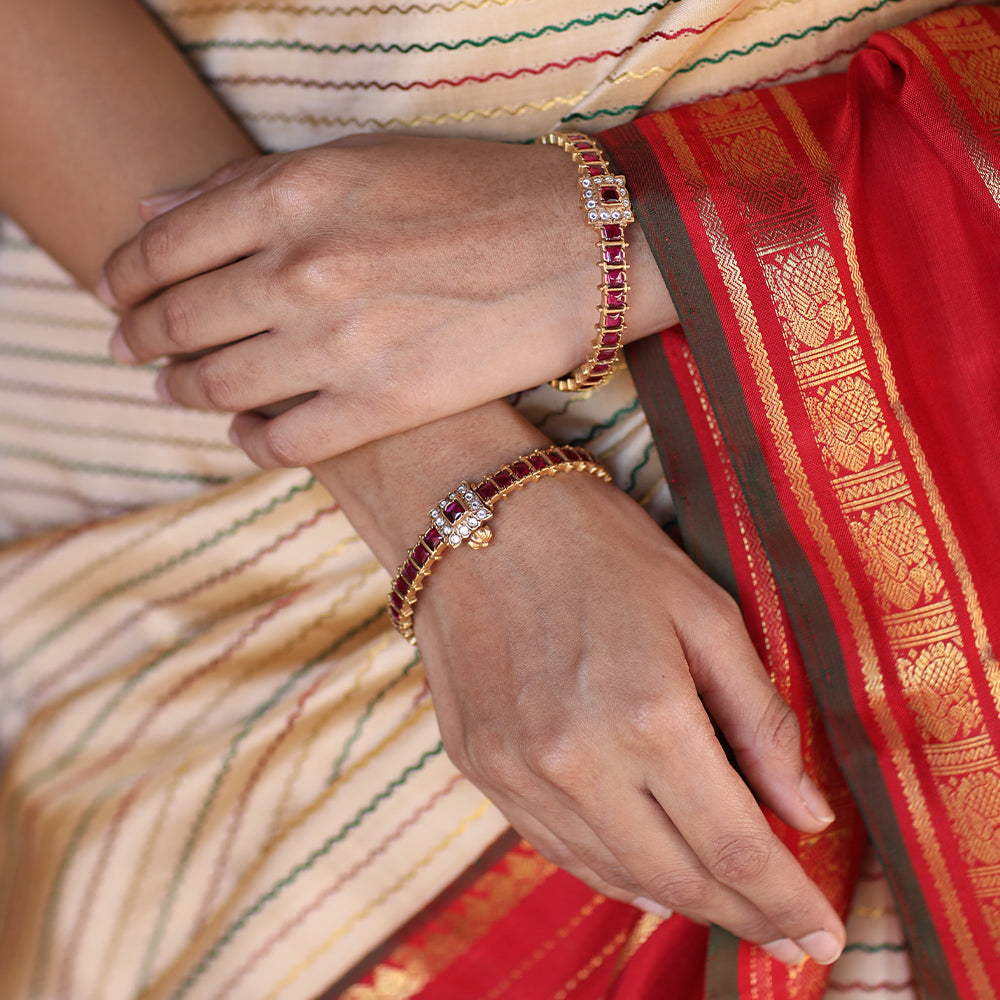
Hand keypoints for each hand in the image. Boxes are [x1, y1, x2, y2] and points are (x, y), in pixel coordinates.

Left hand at [98, 135, 674, 465]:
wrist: (582, 249)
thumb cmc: (477, 191)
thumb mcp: (360, 159)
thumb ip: (252, 186)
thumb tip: (158, 209)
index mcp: (293, 196)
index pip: (163, 245)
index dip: (126, 275)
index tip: (116, 292)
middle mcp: (303, 270)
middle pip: (179, 321)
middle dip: (141, 337)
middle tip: (132, 348)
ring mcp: (339, 345)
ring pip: (219, 386)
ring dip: (184, 390)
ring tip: (177, 388)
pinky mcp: (383, 406)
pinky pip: (283, 440)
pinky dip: (249, 440)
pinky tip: (247, 431)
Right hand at [413, 472, 844, 966]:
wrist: (477, 517)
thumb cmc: (600, 548)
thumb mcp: (704, 609)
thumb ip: (758, 716)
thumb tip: (805, 812)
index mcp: (649, 714)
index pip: (735, 848)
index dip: (786, 902)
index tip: (822, 934)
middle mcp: (577, 761)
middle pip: (679, 879)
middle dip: (744, 914)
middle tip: (785, 929)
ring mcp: (519, 772)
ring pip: (616, 875)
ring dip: (680, 898)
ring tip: (727, 902)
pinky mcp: (481, 767)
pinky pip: (556, 848)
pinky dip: (612, 872)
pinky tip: (646, 873)